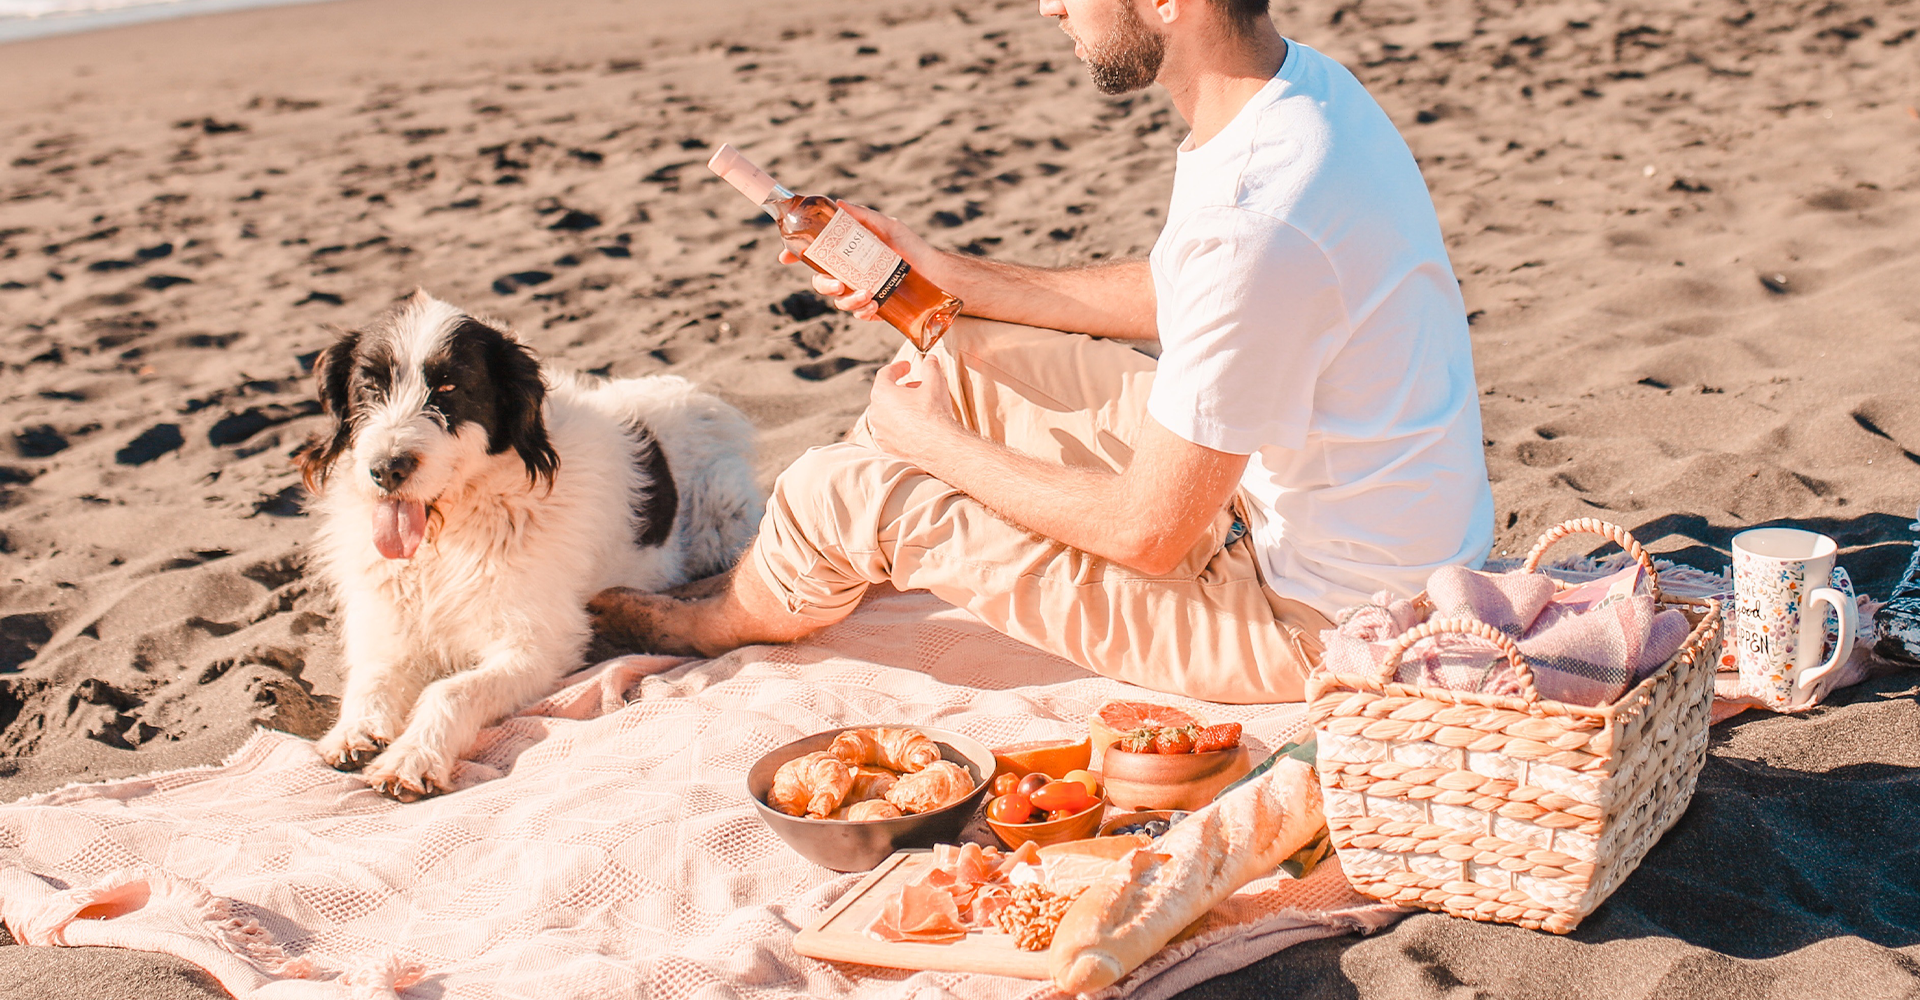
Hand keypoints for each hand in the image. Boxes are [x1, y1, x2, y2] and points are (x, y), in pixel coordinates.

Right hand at [777, 201, 946, 320]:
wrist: (935, 272)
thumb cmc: (911, 247)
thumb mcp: (886, 226)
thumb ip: (862, 216)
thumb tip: (837, 203)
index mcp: (848, 255)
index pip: (816, 256)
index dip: (796, 256)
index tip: (784, 257)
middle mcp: (850, 274)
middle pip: (822, 282)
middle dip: (823, 285)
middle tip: (836, 284)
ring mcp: (861, 292)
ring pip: (839, 302)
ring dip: (848, 301)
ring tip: (866, 295)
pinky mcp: (874, 309)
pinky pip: (860, 314)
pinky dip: (863, 311)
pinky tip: (874, 306)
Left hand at [865, 354, 959, 465]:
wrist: (939, 447)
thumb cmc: (933, 413)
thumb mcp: (935, 382)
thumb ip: (930, 367)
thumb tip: (930, 358)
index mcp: (882, 393)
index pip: (885, 374)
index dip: (898, 367)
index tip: (907, 366)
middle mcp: (876, 413)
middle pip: (885, 394)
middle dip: (902, 388)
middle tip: (918, 387)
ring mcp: (880, 432)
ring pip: (887, 415)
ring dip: (900, 408)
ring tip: (919, 407)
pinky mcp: (888, 448)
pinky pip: (891, 432)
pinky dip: (901, 426)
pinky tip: (916, 427)